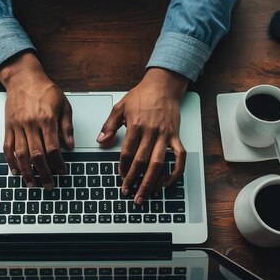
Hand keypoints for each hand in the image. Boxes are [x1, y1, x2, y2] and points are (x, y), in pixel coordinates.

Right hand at [0, 52, 73, 189]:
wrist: (23, 77)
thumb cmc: (44, 89)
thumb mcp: (63, 104)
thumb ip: (67, 126)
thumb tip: (70, 145)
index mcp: (46, 118)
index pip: (52, 147)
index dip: (57, 163)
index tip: (61, 172)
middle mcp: (30, 123)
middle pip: (36, 154)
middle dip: (43, 173)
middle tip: (48, 185)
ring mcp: (17, 125)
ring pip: (20, 154)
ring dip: (26, 171)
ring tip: (31, 183)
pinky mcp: (8, 126)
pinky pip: (7, 147)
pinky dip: (10, 161)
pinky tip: (15, 170)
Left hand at [97, 68, 187, 204]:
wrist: (163, 85)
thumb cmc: (142, 95)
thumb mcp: (120, 107)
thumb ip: (109, 125)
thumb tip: (100, 140)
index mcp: (135, 126)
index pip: (127, 153)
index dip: (123, 167)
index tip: (121, 177)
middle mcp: (151, 132)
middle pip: (141, 162)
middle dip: (134, 180)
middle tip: (128, 193)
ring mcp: (165, 135)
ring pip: (158, 163)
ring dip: (151, 182)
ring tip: (145, 195)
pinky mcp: (176, 136)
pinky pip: (180, 158)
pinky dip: (175, 172)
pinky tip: (167, 182)